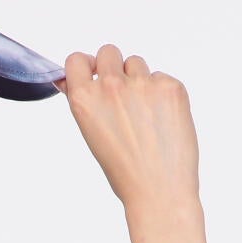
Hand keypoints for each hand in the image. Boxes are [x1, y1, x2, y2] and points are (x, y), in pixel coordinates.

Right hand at [54, 44, 198, 215]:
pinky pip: (162, 78)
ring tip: (144, 115)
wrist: (160, 191)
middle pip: (109, 52)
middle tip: (123, 97)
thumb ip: (84, 102)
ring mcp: (143, 84)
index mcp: (85, 99)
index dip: (85, 66)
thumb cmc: (124, 172)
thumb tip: (71, 79)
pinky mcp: (171, 86)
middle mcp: (111, 86)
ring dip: (139, 81)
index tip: (92, 75)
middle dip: (114, 68)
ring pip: (137, 64)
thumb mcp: (93, 135)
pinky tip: (163, 122)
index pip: (76, 60)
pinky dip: (162, 95)